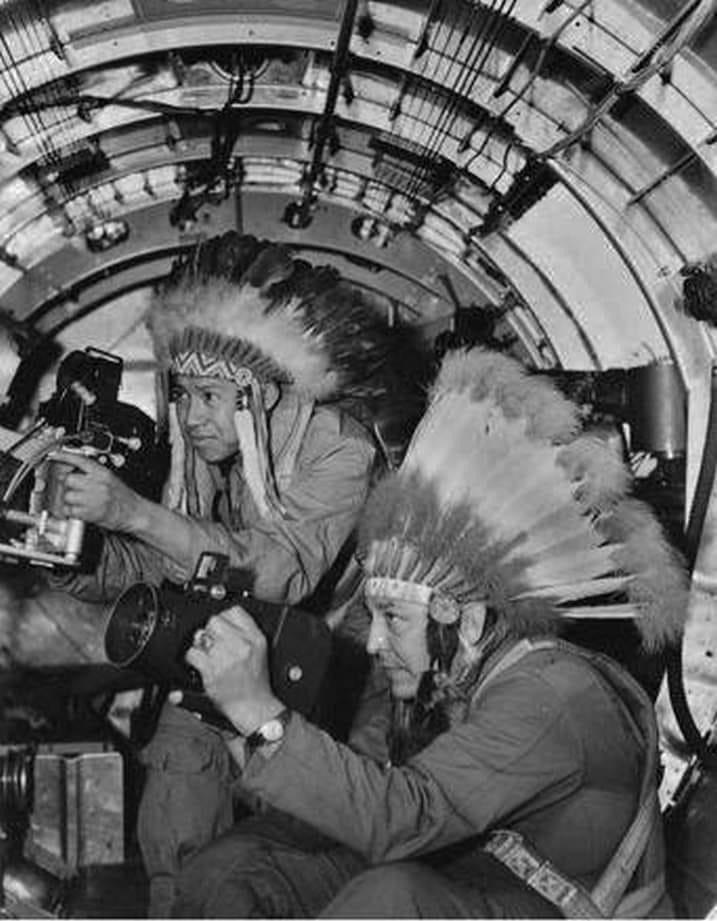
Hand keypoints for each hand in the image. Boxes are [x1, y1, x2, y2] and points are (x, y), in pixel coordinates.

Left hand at [50, 449, 140, 531]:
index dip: (64, 456)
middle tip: (73, 489)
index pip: (79, 460)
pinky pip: (70, 510)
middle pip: (69, 479)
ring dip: (69, 500)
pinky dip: (71, 511)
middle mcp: (98, 484)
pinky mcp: (90, 513)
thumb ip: (93, 473)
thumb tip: (73, 469)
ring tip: (79, 502)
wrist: (134, 512)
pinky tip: (80, 510)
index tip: (53, 455)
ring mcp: (93, 499)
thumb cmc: (123, 497)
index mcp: (103, 473)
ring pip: (67, 496)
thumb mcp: (110, 479)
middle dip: (68, 485)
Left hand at [184, 606, 282, 734]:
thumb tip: (224, 618)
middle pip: (215, 620)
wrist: (253, 706)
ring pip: (201, 635)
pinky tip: (200, 663)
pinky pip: (192, 653)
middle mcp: (242, 646)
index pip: (234, 611)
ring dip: (200, 644)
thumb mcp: (260, 651)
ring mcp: (226, 658)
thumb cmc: (256, 682)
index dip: (225, 617)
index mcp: (256, 638)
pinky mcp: (211, 671)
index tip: (222, 626)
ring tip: (207, 653)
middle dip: (211, 630)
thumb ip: (246, 632)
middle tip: (214, 642)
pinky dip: (192, 658)